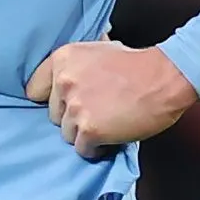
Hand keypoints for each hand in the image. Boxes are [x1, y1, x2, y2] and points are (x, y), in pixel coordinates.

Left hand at [25, 41, 199, 158]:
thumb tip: (66, 74)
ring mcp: (75, 107)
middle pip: (54, 115)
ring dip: (86, 133)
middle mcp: (63, 82)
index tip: (66, 104)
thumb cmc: (137, 64)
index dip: (53, 100)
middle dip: (73, 117)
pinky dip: (97, 148)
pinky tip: (113, 135)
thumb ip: (77, 65)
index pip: (34, 90)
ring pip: (67, 134)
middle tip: (98, 111)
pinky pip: (83, 149)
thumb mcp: (99, 50)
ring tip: (108, 123)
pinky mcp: (89, 130)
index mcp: (62, 59)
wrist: (164, 78)